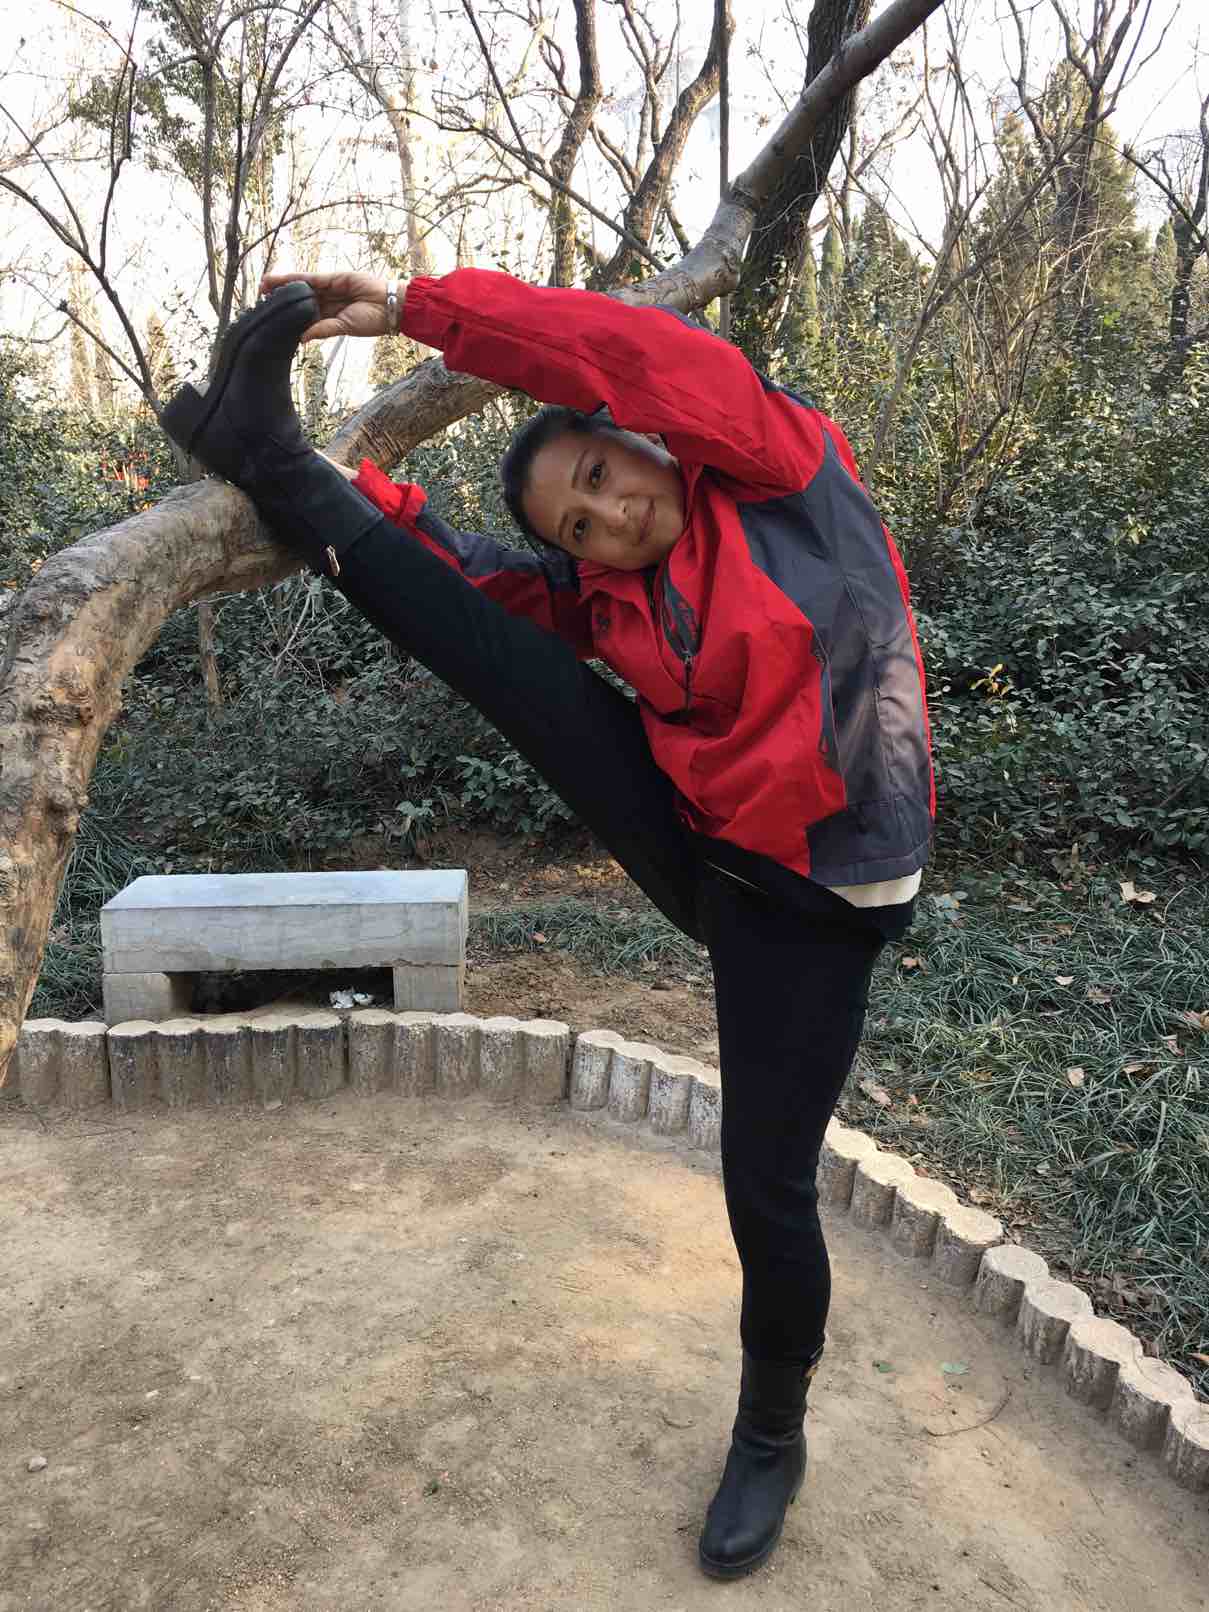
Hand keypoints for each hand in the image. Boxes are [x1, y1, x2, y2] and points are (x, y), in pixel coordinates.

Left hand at [259, 271, 403, 341]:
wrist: (390, 307)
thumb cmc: (372, 321)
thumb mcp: (343, 328)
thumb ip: (323, 330)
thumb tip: (302, 338)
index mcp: (329, 316)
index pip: (304, 314)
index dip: (288, 314)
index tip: (270, 316)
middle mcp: (327, 301)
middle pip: (298, 298)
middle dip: (280, 298)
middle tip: (259, 299)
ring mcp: (329, 288)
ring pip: (300, 286)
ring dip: (281, 285)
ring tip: (262, 286)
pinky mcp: (333, 278)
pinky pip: (310, 278)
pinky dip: (294, 278)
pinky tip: (279, 280)